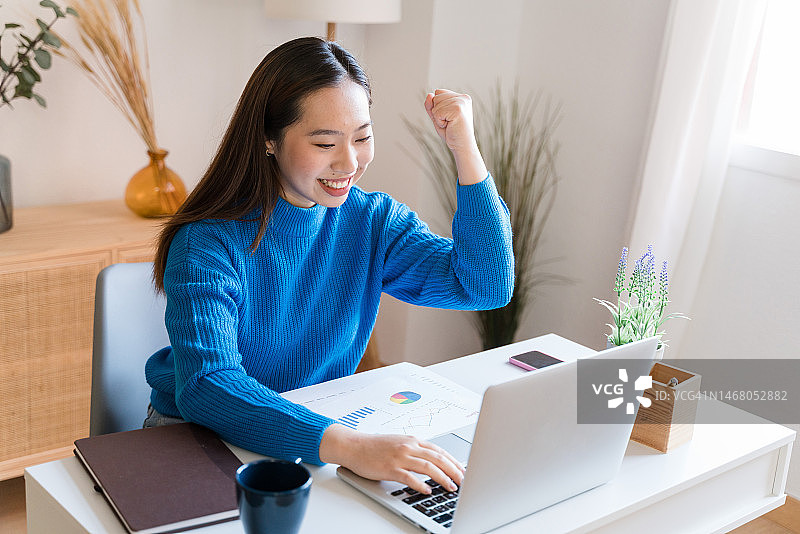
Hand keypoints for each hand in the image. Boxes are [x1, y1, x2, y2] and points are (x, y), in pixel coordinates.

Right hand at [319, 424, 464, 493]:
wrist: (353, 445)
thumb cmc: (374, 446)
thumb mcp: (398, 443)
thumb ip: (414, 450)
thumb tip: (431, 461)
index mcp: (412, 440)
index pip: (439, 450)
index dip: (454, 461)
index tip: (463, 470)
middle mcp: (408, 446)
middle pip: (438, 458)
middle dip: (454, 470)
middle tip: (463, 481)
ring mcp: (399, 457)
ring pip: (428, 467)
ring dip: (443, 478)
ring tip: (451, 487)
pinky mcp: (390, 468)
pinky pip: (409, 477)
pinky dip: (421, 484)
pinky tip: (428, 490)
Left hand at [423, 89, 487, 185]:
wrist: (462, 146)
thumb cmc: (451, 133)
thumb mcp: (438, 116)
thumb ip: (431, 105)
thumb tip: (429, 95)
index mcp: (461, 97)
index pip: (438, 92)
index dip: (437, 107)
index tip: (448, 118)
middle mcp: (463, 97)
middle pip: (436, 97)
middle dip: (437, 112)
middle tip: (449, 123)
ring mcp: (461, 102)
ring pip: (436, 104)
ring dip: (438, 118)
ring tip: (450, 124)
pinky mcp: (458, 109)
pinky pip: (437, 112)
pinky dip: (439, 122)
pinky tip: (450, 126)